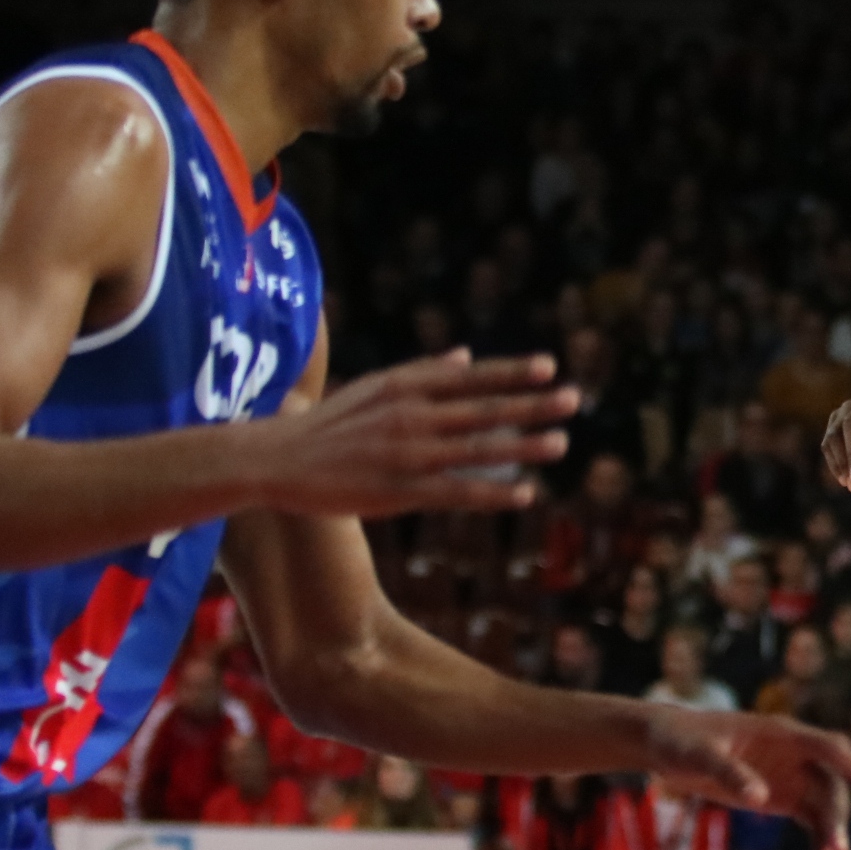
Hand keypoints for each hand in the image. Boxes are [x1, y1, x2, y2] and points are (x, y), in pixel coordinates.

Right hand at [251, 352, 575, 515]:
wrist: (277, 458)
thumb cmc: (330, 424)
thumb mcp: (375, 386)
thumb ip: (424, 372)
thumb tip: (466, 356)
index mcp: (404, 386)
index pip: (470, 377)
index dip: (511, 372)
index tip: (549, 366)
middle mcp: (410, 416)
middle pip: (482, 408)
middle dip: (530, 404)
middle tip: (573, 398)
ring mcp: (407, 454)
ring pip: (476, 449)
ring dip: (522, 446)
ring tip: (561, 442)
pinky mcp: (399, 491)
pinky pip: (456, 492)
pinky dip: (493, 492)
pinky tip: (525, 493)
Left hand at [647, 707, 850, 849]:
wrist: (666, 746)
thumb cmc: (682, 741)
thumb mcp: (699, 756)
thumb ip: (729, 773)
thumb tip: (761, 797)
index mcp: (782, 733)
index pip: (828, 747)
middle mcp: (793, 754)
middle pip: (830, 783)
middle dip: (837, 816)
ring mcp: (788, 775)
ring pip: (824, 804)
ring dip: (829, 831)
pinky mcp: (779, 796)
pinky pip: (808, 817)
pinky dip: (816, 837)